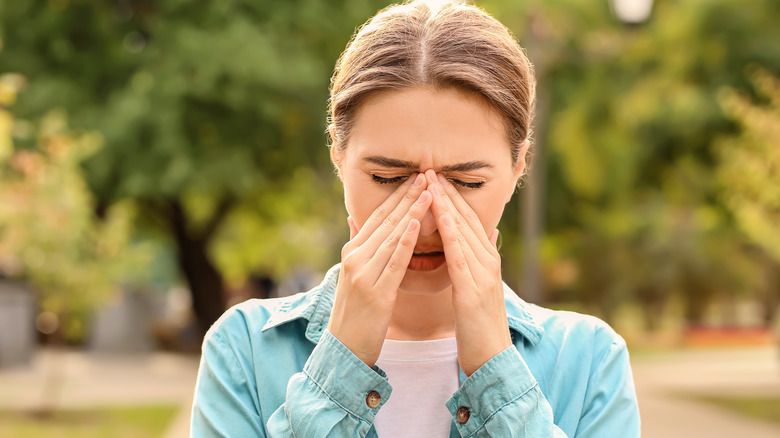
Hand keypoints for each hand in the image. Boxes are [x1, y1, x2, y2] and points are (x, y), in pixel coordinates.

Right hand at [328, 173, 432, 366]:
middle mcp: (355, 258)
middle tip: (427, 174)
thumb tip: (354, 219)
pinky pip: (393, 261)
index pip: (377, 217)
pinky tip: (417, 224)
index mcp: (352, 253)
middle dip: (408, 196)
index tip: (416, 178)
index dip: (397, 196)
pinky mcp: (375, 292)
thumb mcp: (352, 276)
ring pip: (392, 236)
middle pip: (386, 221)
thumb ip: (357, 247)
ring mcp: (363, 274)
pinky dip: (406, 241)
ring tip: (429, 191)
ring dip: (412, 211)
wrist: (344, 350)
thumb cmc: (354, 314)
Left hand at [425, 169, 511, 375]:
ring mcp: (484, 274)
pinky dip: (452, 235)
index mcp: (486, 260)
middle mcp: (488, 261)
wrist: (491, 359)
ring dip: (447, 205)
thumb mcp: (479, 287)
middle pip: (467, 219)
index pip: (468, 220)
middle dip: (447, 193)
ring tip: (431, 183)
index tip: (434, 176)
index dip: (451, 197)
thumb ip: (480, 259)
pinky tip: (441, 218)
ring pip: (464, 232)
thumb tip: (486, 233)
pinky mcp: (475, 290)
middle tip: (429, 168)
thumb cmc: (479, 325)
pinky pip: (461, 256)